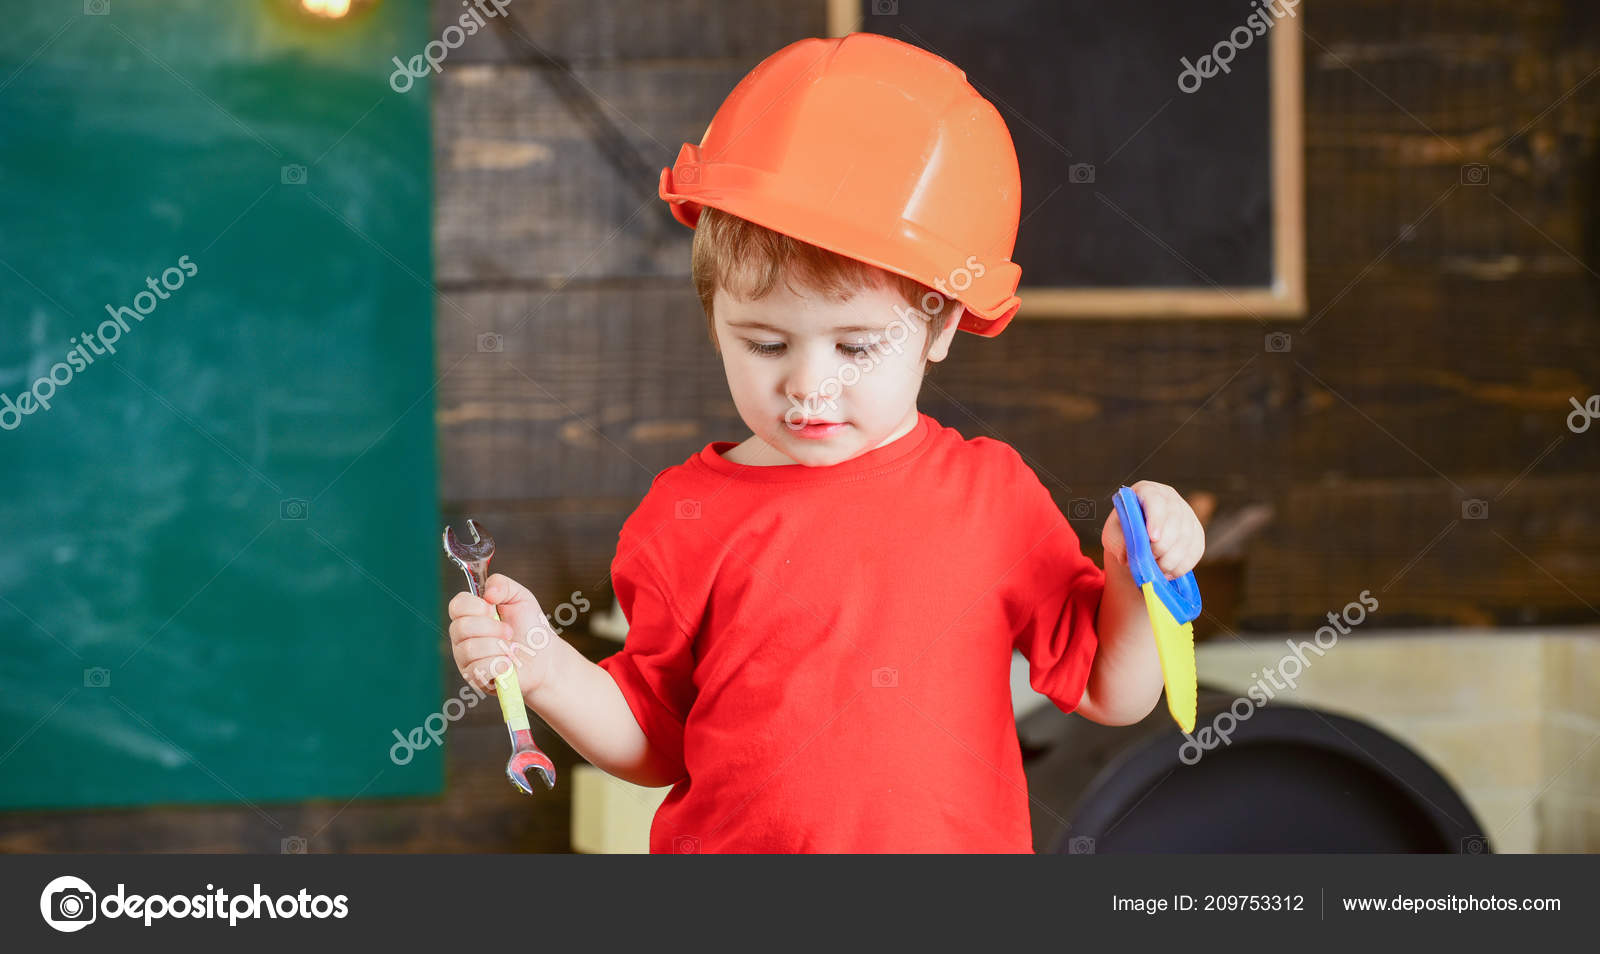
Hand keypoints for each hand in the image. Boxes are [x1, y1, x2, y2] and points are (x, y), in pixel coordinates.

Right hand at [446, 573, 556, 695]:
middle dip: (492, 628)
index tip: (493, 608)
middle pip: (461, 627)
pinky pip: (478, 669)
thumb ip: (502, 584)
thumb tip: (487, 593)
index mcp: (470, 615)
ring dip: (498, 647)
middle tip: (509, 632)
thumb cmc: (530, 628)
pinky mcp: (474, 678)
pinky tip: (508, 664)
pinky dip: (499, 664)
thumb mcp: (521, 597)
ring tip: (511, 649)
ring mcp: (465, 659)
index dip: (475, 606)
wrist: (545, 658)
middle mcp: (463, 637)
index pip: (456, 605)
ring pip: (469, 649)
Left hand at [1101, 480, 1204, 580]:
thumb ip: (1118, 542)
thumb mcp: (1112, 535)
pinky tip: (1168, 574)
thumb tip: (1126, 555)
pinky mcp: (1196, 532)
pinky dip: (1183, 565)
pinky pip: (1196, 550)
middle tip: (1150, 561)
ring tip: (1156, 571)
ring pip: (1187, 537)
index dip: (1156, 519)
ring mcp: (1187, 514)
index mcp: (1146, 491)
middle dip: (1163, 545)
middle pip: (1175, 519)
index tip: (1152, 538)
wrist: (1136, 541)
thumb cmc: (1122, 533)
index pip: (1155, 500)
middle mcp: (1170, 498)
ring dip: (1172, 559)